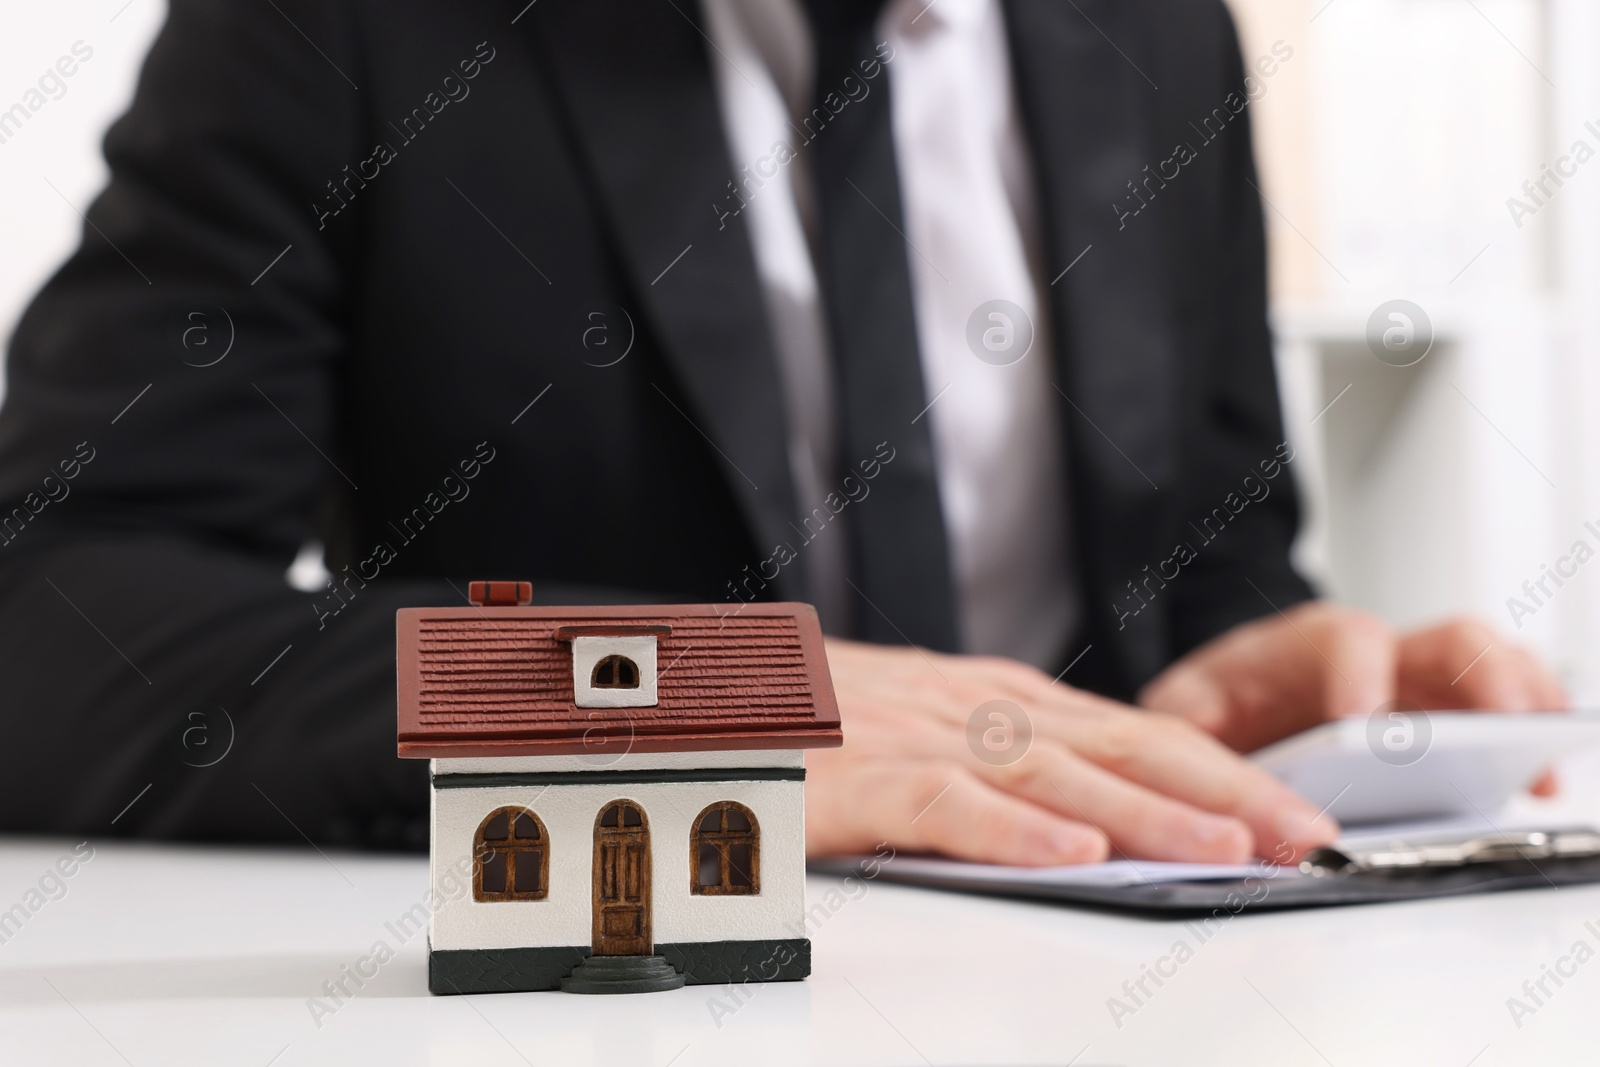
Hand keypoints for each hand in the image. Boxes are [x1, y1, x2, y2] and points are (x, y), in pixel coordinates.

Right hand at [804, 637, 1339, 866]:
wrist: (687, 698)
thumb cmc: (799, 725)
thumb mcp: (916, 736)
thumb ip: (999, 768)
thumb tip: (1087, 817)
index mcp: (988, 700)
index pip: (1128, 731)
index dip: (1219, 770)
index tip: (1294, 815)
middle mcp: (964, 708)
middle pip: (1113, 743)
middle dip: (1217, 788)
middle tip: (1304, 834)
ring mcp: (908, 736)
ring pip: (1046, 772)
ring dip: (1143, 811)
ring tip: (1229, 848)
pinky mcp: (847, 778)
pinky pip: (940, 804)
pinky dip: (1009, 830)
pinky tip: (1071, 859)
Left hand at [1138, 602, 1566, 756]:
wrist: (1238, 699)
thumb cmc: (1223, 701)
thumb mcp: (1186, 708)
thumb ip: (1193, 724)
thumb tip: (1208, 764)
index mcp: (1309, 644)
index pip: (1346, 640)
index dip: (1360, 677)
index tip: (1364, 725)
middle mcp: (1378, 654)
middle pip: (1447, 641)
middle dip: (1478, 679)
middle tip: (1493, 729)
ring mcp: (1421, 682)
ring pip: (1490, 666)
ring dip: (1523, 702)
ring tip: (1536, 754)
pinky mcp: (1450, 715)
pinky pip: (1508, 706)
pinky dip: (1532, 735)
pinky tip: (1538, 781)